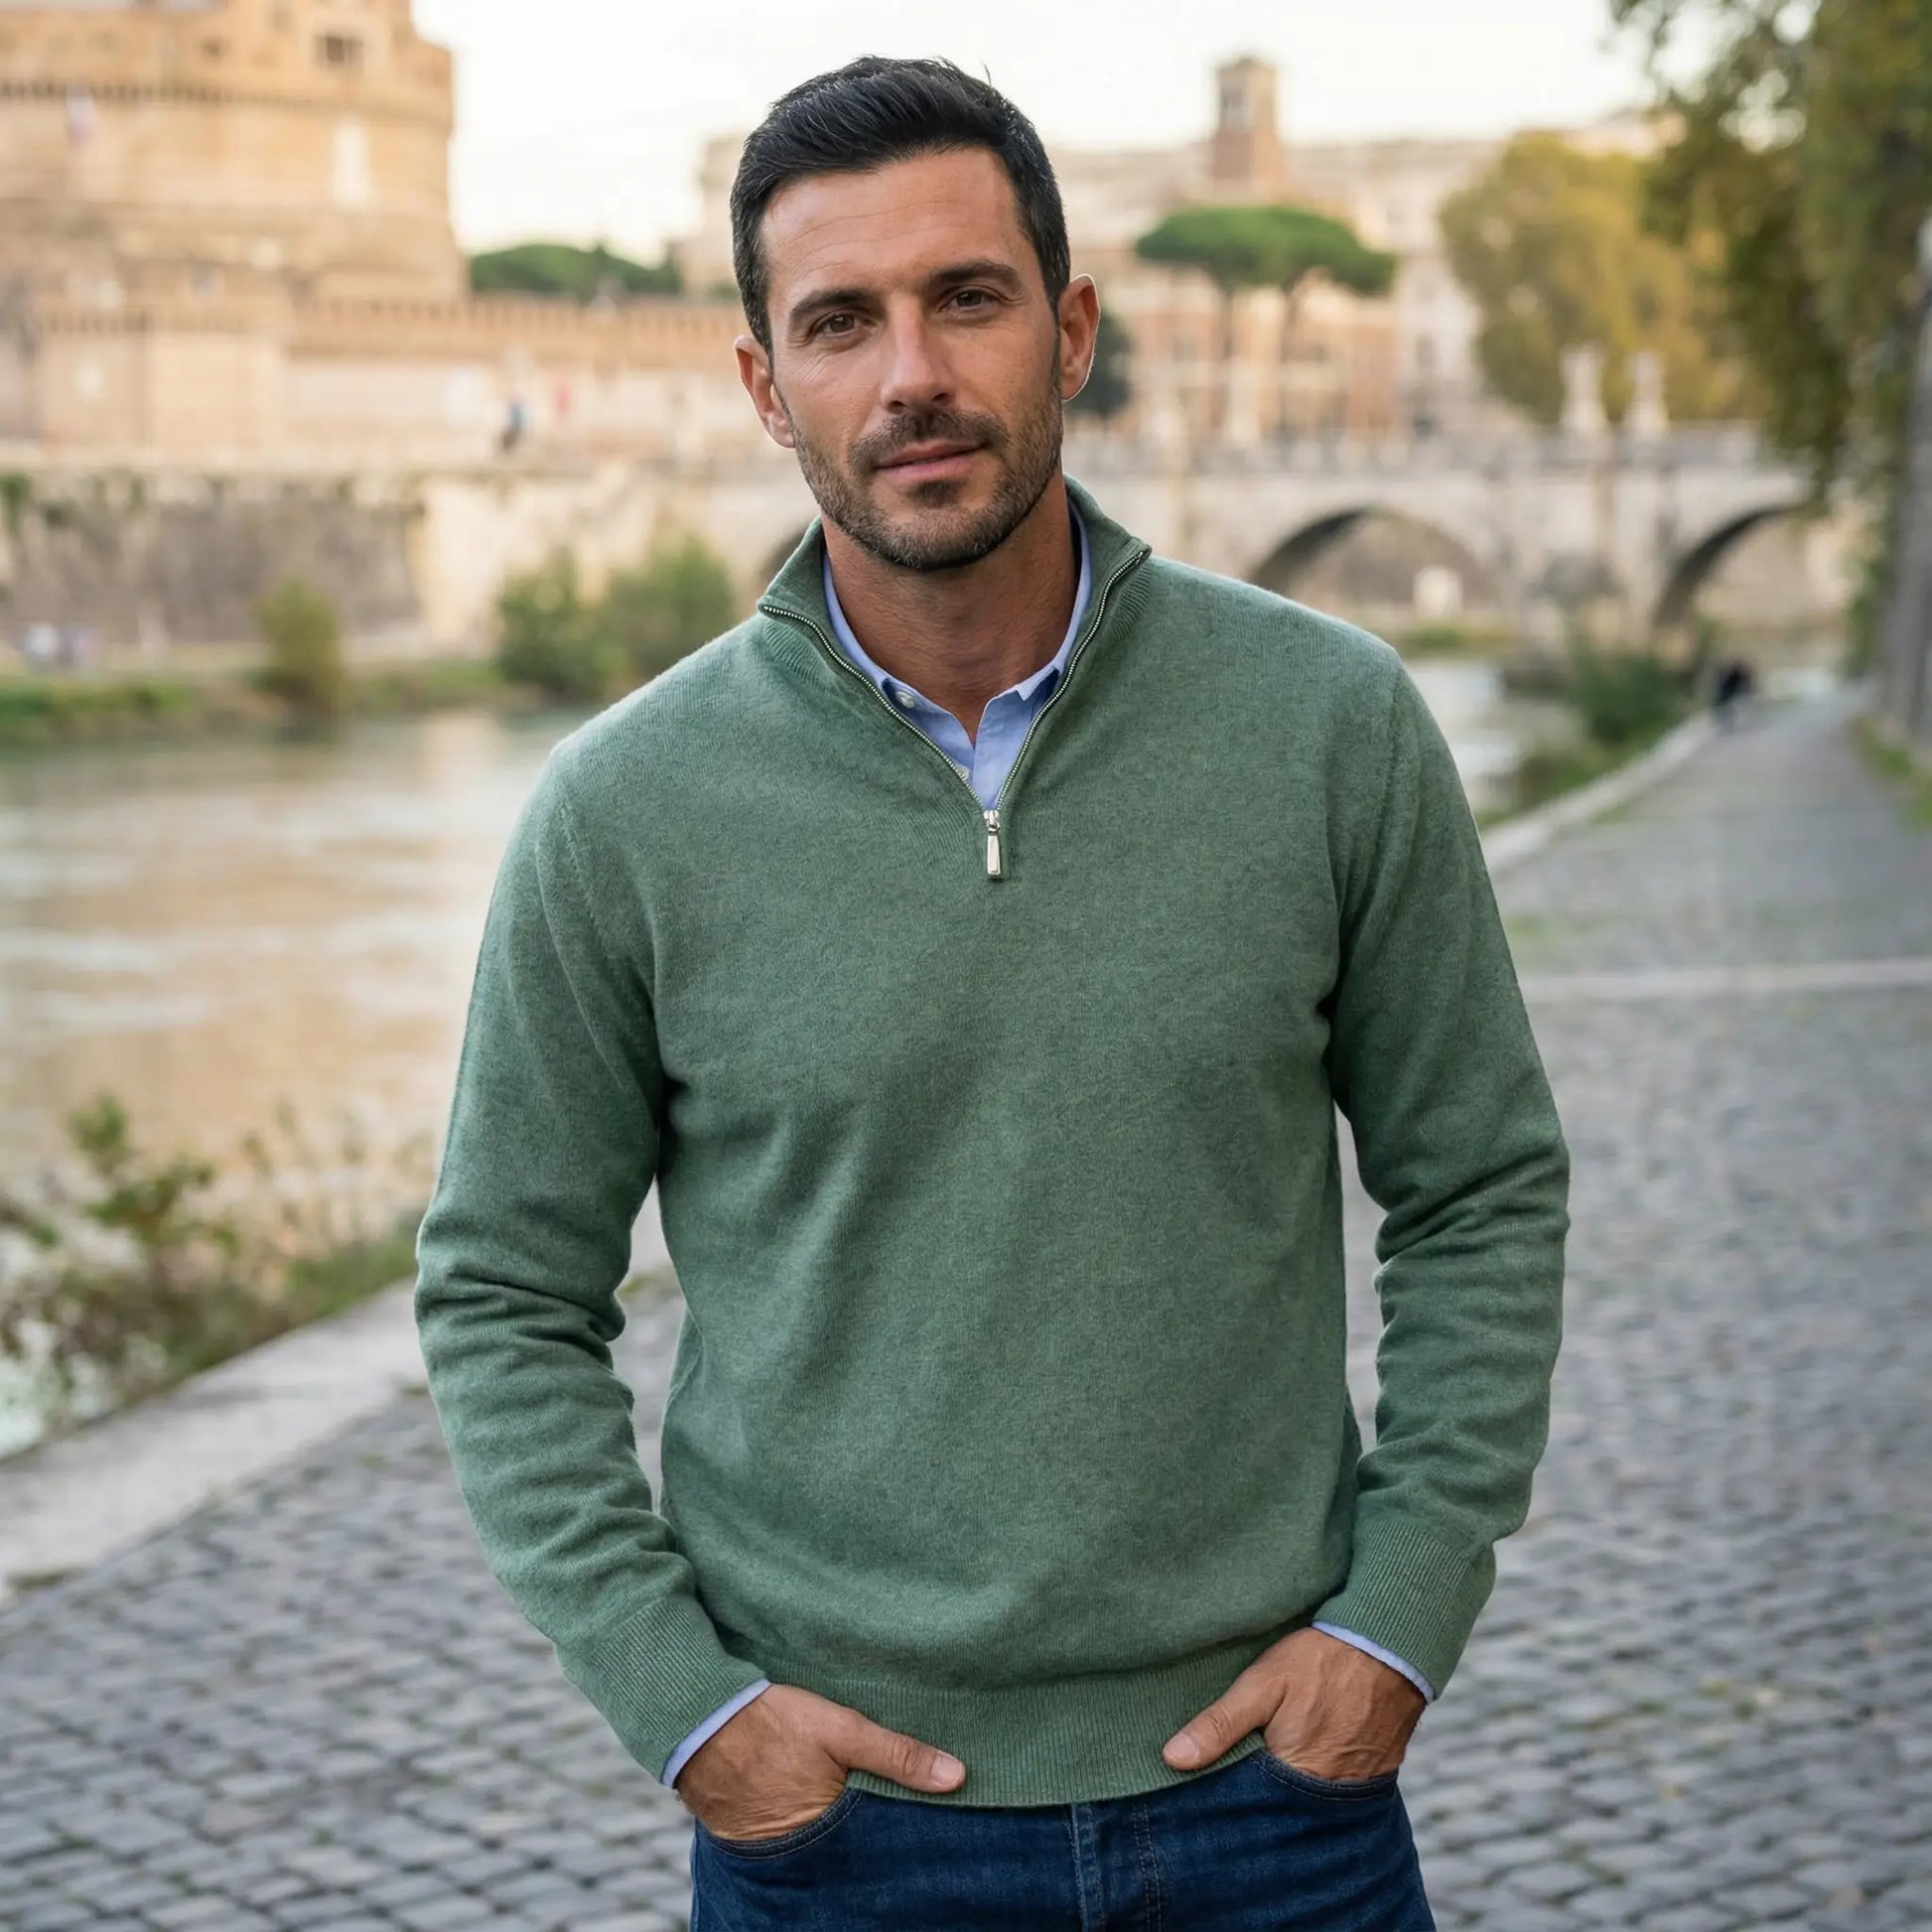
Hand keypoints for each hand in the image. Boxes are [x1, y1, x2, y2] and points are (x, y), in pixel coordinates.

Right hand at [675, 1682, 964, 1840]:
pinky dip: (804, 1823)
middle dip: (869, 1835)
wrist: (694, 1720)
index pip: (880, 1845)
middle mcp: (802, 1850)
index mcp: (829, 1829)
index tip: (927, 1827)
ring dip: (836, 1828)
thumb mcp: (841, 1730)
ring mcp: (772, 1847)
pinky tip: (813, 1802)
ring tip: (848, 1807)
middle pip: (851, 1848)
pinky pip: (789, 1836)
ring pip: (820, 1842)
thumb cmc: (770, 1721)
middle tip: (891, 1818)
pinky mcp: (748, 1834)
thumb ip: (897, 1755)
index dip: (900, 1833)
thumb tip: (958, 1777)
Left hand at [1162, 1627, 1424, 1780]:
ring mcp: (1352, 1789)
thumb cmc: (1322, 1661)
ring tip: (1265, 1762)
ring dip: (1283, 1787)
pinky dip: (1313, 1779)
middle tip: (1232, 1770)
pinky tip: (1297, 1757)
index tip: (1200, 1785)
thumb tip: (1173, 1759)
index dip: (1225, 1795)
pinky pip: (1331, 1791)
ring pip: (1303, 1801)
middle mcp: (1325, 1795)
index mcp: (1294, 1776)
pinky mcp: (1371, 1777)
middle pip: (1277, 1808)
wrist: (1390, 1645)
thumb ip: (1220, 1724)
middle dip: (1254, 1796)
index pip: (1248, 1805)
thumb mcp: (1263, 1683)